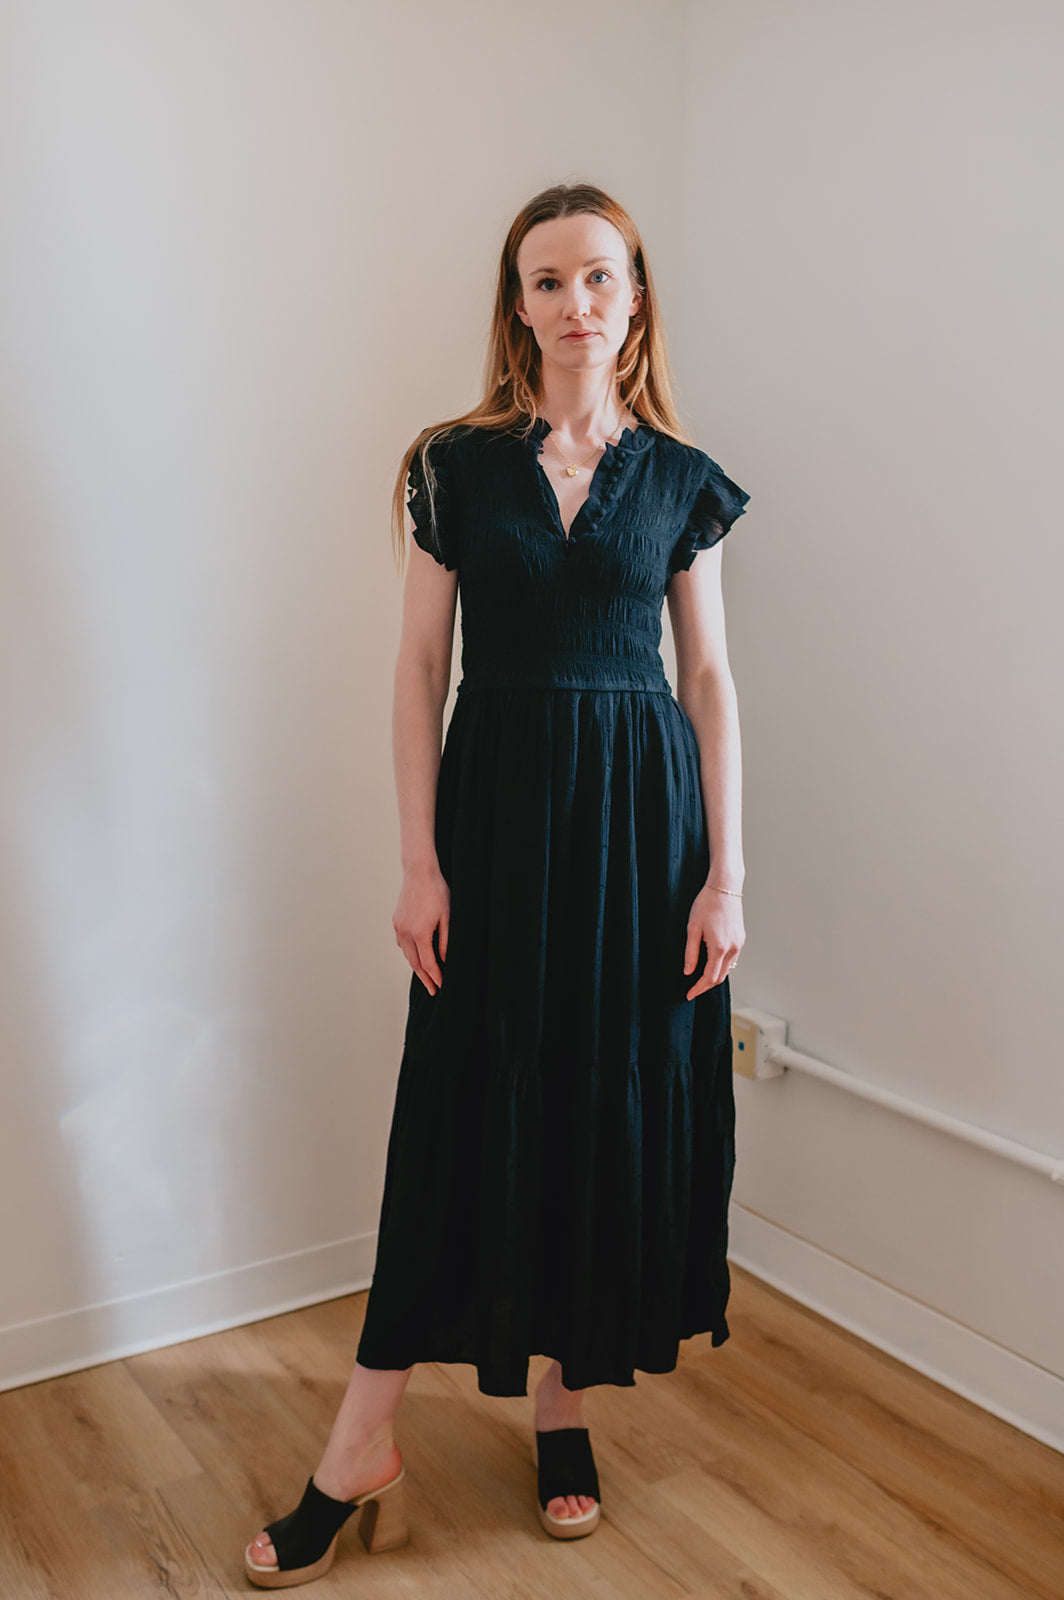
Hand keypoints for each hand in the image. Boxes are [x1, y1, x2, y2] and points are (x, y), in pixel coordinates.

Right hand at [393, 863, 449, 993]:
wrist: (419, 873)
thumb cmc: (437, 892)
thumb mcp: (448, 916)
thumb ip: (446, 941)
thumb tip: (445, 960)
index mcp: (420, 933)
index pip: (428, 964)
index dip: (435, 977)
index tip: (441, 986)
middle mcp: (406, 933)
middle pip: (415, 963)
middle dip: (425, 978)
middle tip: (433, 990)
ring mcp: (398, 927)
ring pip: (407, 954)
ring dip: (416, 966)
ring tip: (426, 976)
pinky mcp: (396, 921)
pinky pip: (402, 943)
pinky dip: (409, 953)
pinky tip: (416, 955)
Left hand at [683, 882, 744, 998]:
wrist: (724, 887)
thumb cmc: (706, 904)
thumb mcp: (693, 929)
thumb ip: (691, 953)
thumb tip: (688, 972)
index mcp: (719, 947)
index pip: (709, 977)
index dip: (698, 988)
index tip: (689, 995)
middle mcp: (733, 948)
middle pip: (720, 977)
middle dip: (706, 985)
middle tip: (693, 989)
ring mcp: (739, 944)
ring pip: (727, 969)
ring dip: (714, 976)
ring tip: (700, 978)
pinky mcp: (741, 939)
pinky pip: (732, 959)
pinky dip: (721, 966)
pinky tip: (711, 963)